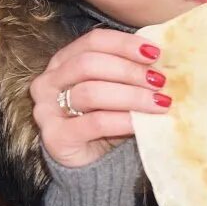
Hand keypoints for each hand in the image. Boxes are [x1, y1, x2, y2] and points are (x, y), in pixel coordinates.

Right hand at [29, 29, 170, 168]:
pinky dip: (123, 120)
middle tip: (159, 80)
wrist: (91, 164)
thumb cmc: (106, 119)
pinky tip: (142, 122)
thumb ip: (128, 70)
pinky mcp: (55, 137)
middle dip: (129, 70)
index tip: (155, 53)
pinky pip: (95, 123)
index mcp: (62, 61)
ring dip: (131, 95)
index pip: (93, 41)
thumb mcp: (115, 89)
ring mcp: (46, 109)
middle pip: (89, 64)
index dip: (124, 44)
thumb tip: (160, 55)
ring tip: (159, 102)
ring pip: (91, 93)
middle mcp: (48, 81)